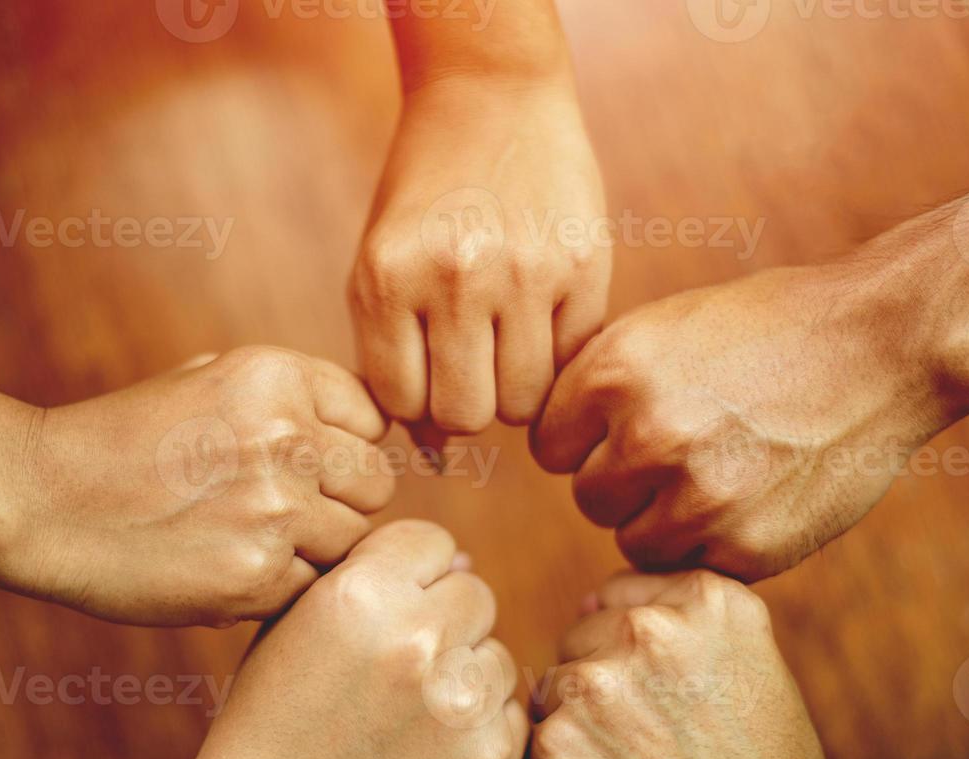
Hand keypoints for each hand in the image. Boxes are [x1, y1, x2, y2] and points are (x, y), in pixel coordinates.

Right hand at [16, 347, 395, 626]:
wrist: (40, 499)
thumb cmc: (126, 440)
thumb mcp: (211, 379)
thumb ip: (295, 398)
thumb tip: (377, 430)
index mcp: (278, 377)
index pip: (374, 419)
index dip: (345, 448)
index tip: (308, 464)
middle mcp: (286, 437)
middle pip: (377, 485)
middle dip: (342, 502)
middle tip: (284, 511)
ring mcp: (276, 510)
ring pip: (354, 543)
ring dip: (317, 550)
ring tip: (250, 540)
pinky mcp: (256, 576)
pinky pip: (314, 588)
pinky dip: (284, 589)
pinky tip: (231, 570)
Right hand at [179, 520, 528, 758]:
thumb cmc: (268, 728)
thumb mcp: (288, 629)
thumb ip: (366, 578)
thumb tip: (460, 560)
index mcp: (361, 595)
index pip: (433, 543)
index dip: (412, 574)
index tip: (389, 612)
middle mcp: (418, 641)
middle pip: (475, 594)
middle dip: (444, 622)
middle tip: (397, 671)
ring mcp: (459, 705)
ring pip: (496, 656)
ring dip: (463, 678)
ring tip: (403, 720)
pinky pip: (509, 715)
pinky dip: (477, 730)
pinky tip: (423, 755)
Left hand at [350, 75, 609, 433]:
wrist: (492, 94)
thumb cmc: (427, 195)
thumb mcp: (385, 264)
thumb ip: (395, 355)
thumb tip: (432, 454)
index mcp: (386, 277)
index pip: (403, 403)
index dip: (419, 399)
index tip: (432, 371)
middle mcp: (453, 277)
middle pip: (467, 414)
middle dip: (470, 401)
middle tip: (476, 362)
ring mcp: (523, 272)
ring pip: (523, 403)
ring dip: (517, 387)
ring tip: (511, 341)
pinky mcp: (583, 265)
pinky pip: (572, 361)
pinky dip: (559, 356)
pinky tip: (546, 315)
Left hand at [529, 569, 864, 758]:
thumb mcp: (751, 665)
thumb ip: (680, 623)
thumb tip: (585, 602)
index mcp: (708, 599)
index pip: (622, 597)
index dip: (640, 659)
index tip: (683, 707)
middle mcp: (652, 628)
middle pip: (582, 639)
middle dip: (607, 690)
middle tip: (668, 752)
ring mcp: (600, 682)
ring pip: (554, 690)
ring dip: (580, 730)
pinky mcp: (559, 744)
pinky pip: (535, 743)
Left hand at [532, 264, 950, 580]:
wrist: (883, 344)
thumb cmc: (767, 329)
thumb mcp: (664, 329)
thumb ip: (599, 389)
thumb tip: (549, 447)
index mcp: (615, 372)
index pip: (550, 447)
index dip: (589, 439)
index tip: (632, 423)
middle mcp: (650, 437)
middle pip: (589, 498)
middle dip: (626, 481)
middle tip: (688, 447)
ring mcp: (701, 498)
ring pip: (634, 543)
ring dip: (666, 520)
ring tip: (722, 470)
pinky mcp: (748, 548)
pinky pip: (695, 566)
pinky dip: (718, 542)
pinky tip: (758, 492)